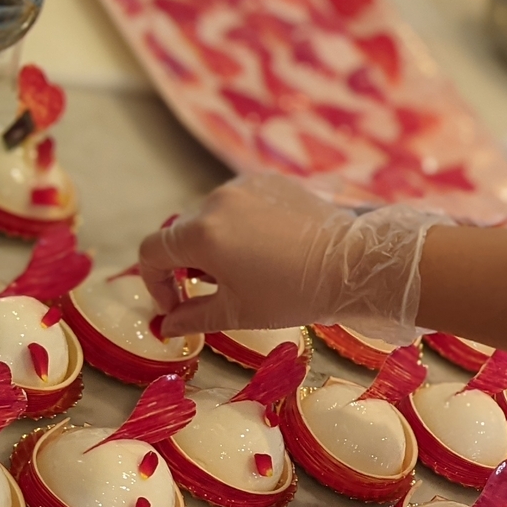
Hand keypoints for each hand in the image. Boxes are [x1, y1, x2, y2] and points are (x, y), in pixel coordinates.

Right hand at [138, 172, 448, 343]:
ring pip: (212, 217)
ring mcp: (243, 185)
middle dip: (190, 266)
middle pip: (182, 234)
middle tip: (219, 291)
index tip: (177, 305)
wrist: (355, 265)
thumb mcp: (239, 313)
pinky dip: (243, 225)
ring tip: (251, 269)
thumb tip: (166, 326)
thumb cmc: (297, 294)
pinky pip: (241, 203)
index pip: (151, 252)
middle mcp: (216, 201)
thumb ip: (193, 317)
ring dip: (218, 243)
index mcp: (202, 235)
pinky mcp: (270, 180)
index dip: (155, 283)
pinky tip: (271, 248)